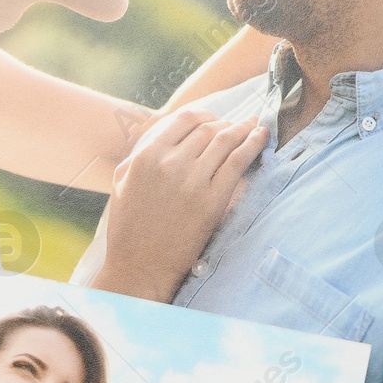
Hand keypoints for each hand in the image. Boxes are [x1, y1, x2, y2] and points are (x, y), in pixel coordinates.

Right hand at [97, 109, 268, 302]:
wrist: (140, 267)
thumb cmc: (128, 230)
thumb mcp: (121, 185)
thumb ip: (137, 158)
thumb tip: (158, 139)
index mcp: (145, 157)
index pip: (183, 119)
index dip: (204, 115)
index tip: (213, 120)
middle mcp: (169, 163)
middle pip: (207, 128)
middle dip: (225, 123)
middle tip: (236, 125)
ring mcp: (193, 180)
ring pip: (225, 140)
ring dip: (243, 128)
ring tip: (252, 126)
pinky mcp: (212, 199)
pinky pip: (238, 161)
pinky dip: (253, 143)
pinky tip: (261, 136)